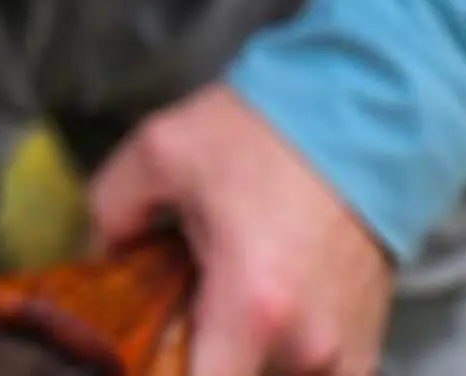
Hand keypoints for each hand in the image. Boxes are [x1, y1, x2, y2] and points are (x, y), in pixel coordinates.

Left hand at [87, 82, 394, 375]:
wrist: (356, 115)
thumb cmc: (261, 135)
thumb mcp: (160, 150)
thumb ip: (112, 209)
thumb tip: (100, 259)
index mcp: (252, 308)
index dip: (159, 372)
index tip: (144, 347)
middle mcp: (305, 349)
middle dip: (195, 353)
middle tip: (178, 306)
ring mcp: (343, 360)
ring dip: (239, 354)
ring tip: (224, 300)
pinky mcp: (365, 354)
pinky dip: (278, 356)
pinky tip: (264, 311)